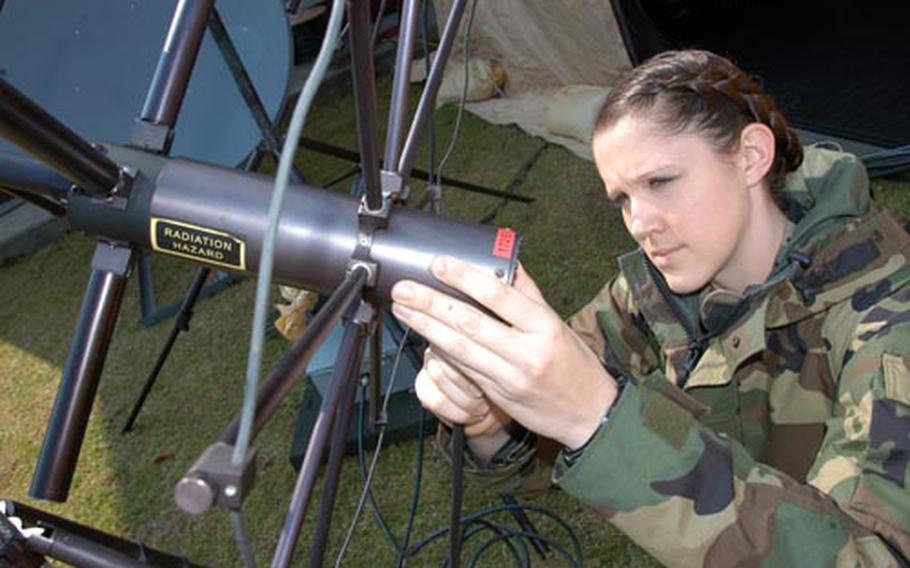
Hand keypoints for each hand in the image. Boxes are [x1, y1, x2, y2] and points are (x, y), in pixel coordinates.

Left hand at [391, 256, 618, 448]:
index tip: (439, 264)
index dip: (464, 278)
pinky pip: (463, 368)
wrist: (589, 413)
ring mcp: (510, 375)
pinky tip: (424, 335)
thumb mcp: (558, 323)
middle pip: (470, 322)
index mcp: (544, 325)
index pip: (498, 296)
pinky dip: (441, 350)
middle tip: (405, 289)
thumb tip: (506, 261)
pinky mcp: (497, 394)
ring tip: (404, 310)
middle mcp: (526, 351)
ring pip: (460, 348)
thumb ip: (528, 293)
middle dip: (431, 304)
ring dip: (426, 327)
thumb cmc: (574, 363)